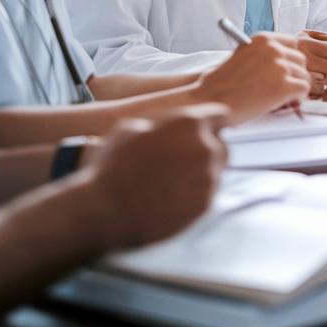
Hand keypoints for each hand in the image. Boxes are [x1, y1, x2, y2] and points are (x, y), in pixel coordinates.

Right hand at [83, 104, 229, 249]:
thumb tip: (166, 128)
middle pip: (221, 145)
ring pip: (216, 171)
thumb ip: (160, 124)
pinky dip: (195, 193)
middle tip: (182, 158)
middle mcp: (206, 149)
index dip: (211, 122)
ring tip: (173, 180)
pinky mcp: (204, 206)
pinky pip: (208, 193)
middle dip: (206, 149)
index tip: (206, 129)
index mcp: (189, 124)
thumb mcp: (129, 129)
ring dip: (201, 172)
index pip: (221, 115)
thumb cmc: (112, 167)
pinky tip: (172, 196)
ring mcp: (208, 180)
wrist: (105, 212)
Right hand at [191, 33, 309, 123]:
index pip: (293, 43)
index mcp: (262, 39)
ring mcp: (279, 66)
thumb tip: (286, 60)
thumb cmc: (220, 84)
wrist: (210, 102)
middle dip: (295, 74)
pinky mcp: (284, 86)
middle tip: (284, 87)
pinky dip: (297, 98)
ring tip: (281, 97)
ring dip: (295, 87)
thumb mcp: (241, 57)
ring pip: (304, 75)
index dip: (291, 58)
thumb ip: (263, 54)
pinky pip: (304, 89)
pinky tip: (285, 102)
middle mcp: (272, 49)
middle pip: (301, 59)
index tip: (287, 69)